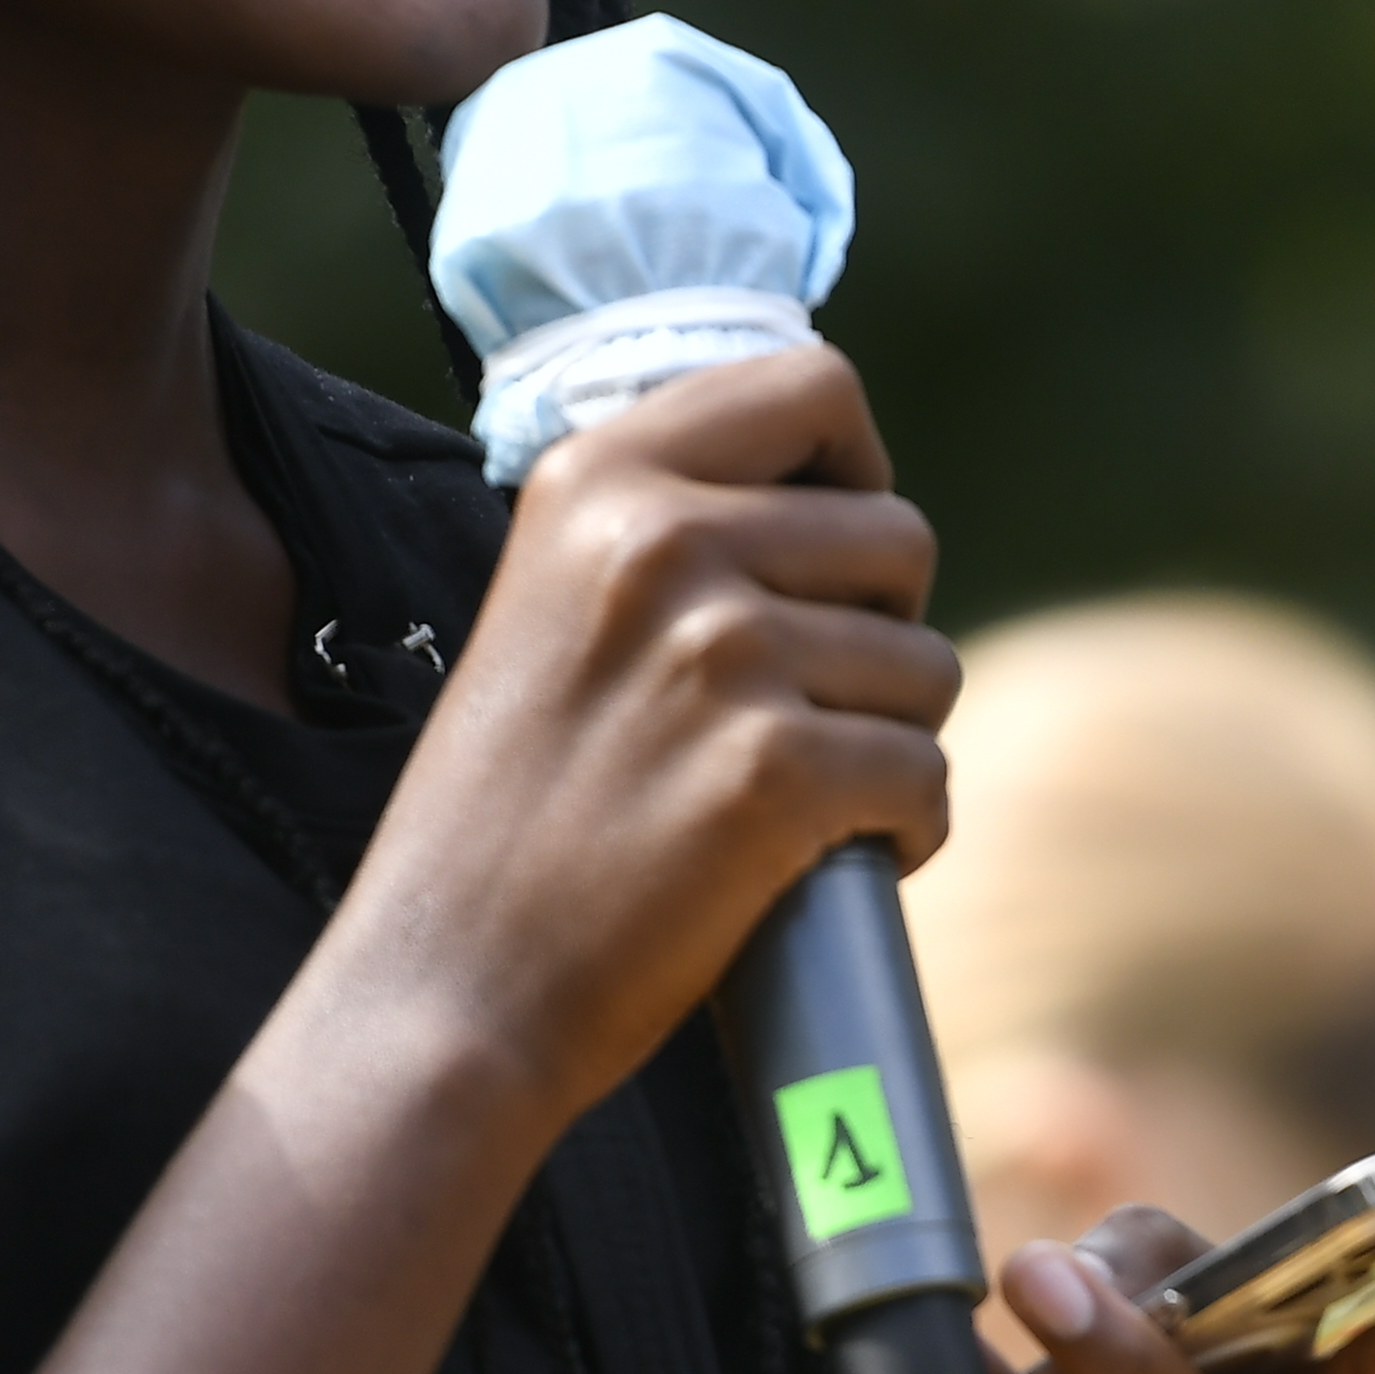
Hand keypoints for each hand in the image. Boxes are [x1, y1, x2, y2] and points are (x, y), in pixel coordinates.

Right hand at [332, 348, 956, 1131]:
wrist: (445, 987)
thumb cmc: (504, 820)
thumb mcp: (549, 610)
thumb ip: (662, 535)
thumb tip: (833, 505)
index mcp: (597, 480)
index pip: (814, 386)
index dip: (857, 472)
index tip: (833, 558)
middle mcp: (662, 541)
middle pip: (899, 536)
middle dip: (883, 635)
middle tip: (810, 714)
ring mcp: (722, 653)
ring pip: (929, 667)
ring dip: (894, 742)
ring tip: (806, 801)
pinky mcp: (773, 773)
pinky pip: (925, 774)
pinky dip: (907, 831)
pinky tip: (834, 862)